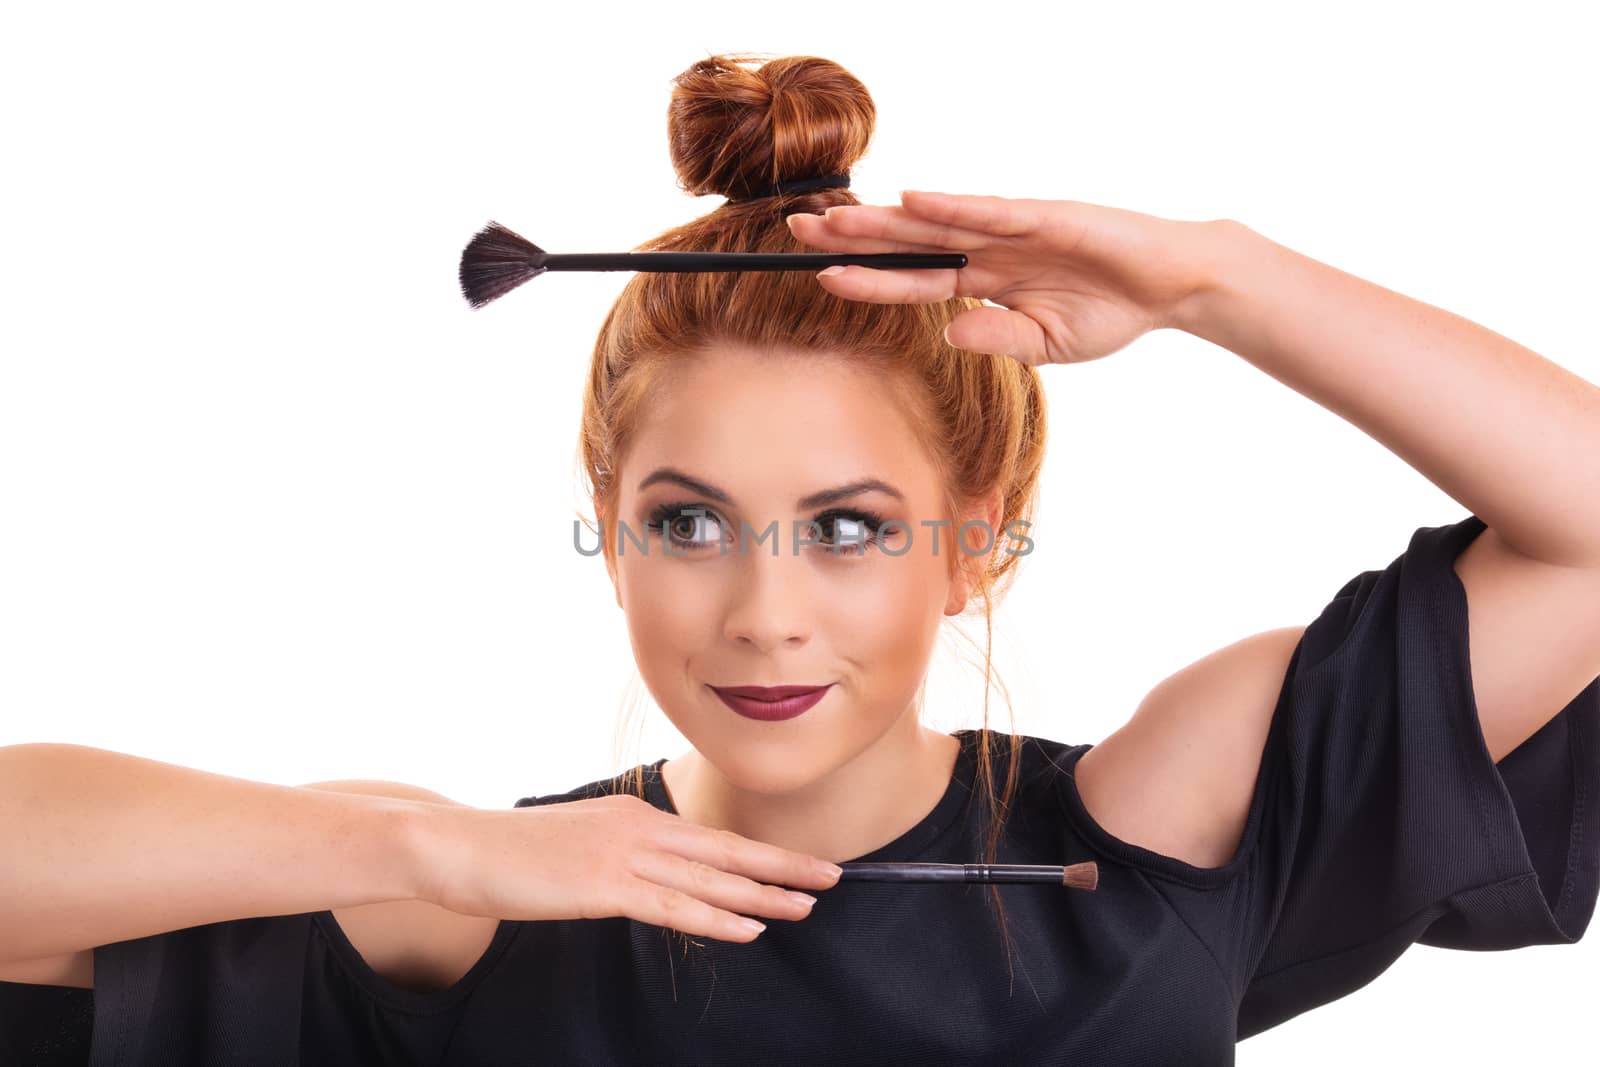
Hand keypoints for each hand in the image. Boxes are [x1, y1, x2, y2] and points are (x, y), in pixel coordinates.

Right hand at [416, 793, 841, 942]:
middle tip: (833, 877)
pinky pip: (673, 908)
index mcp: (636, 818)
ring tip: (807, 905)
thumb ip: (621, 857)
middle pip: (727, 852)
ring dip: (764, 894)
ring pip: (710, 880)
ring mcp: (623, 857)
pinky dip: (717, 919)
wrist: (457, 845)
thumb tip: (652, 877)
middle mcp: (639, 829)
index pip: (713, 839)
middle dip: (783, 867)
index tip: (801, 864)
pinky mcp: (603, 887)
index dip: (762, 855)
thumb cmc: (513, 853)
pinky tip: (750, 928)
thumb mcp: (579, 846)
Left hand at [785, 190, 1227, 366]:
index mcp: (983, 282)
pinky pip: (991, 212)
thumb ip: (997, 338)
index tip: (819, 275)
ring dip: (886, 219)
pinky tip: (914, 201)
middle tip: (796, 229)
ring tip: (836, 216)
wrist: (1170, 287)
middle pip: (907, 242)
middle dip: (853, 237)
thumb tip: (949, 334)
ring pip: (936, 222)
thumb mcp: (1045, 345)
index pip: (911, 280)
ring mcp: (1013, 230)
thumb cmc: (1109, 312)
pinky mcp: (1045, 217)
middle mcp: (987, 250)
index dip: (867, 278)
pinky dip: (953, 206)